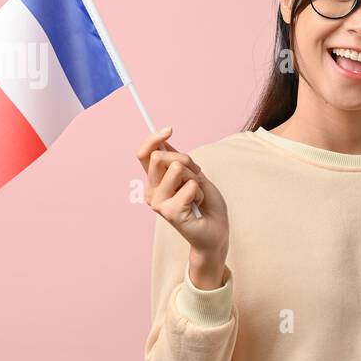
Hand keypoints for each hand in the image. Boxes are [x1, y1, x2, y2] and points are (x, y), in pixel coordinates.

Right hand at [135, 127, 229, 278]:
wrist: (216, 230)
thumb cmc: (206, 203)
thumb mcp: (194, 175)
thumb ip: (178, 161)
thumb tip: (164, 141)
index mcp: (155, 181)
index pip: (143, 154)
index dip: (153, 138)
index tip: (169, 129)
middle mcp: (152, 191)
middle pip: (160, 157)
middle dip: (186, 161)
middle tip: (196, 178)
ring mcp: (158, 203)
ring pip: (177, 169)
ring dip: (195, 179)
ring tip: (197, 195)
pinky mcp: (170, 212)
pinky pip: (190, 186)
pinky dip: (200, 193)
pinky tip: (197, 206)